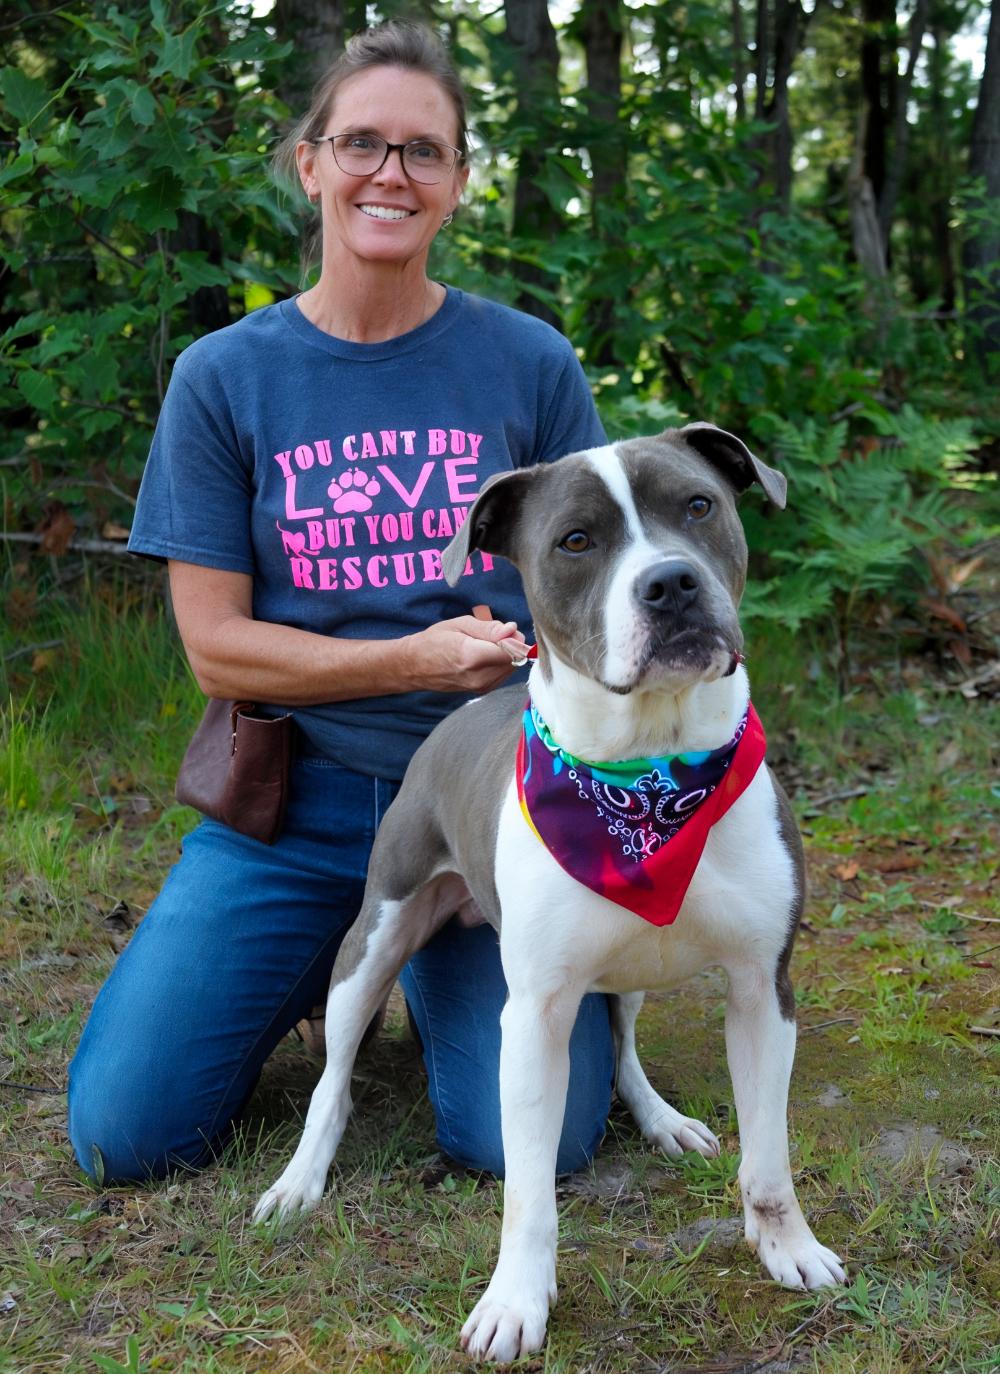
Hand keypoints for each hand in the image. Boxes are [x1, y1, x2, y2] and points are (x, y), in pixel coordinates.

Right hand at [402, 614, 528, 692]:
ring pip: (511, 667)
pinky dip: (498, 663)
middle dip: (510, 645)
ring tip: (483, 646)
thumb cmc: (434, 641)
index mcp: (472, 657)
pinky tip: (482, 656)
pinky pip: (502, 674)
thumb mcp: (460, 624)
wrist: (414, 666)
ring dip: (504, 654)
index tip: (505, 630)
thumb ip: (489, 628)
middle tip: (493, 635)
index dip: (514, 638)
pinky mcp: (481, 691)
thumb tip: (512, 630)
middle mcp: (478, 676)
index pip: (512, 651)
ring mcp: (480, 687)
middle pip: (514, 659)